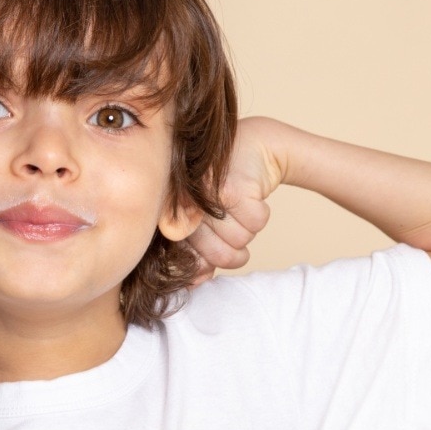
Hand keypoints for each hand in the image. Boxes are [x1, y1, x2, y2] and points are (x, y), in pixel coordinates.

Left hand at [185, 117, 286, 285]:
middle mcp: (183, 203)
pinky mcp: (232, 188)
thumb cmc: (224, 188)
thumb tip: (193, 284)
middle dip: (234, 246)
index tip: (211, 246)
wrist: (252, 145)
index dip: (206, 262)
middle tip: (230, 223)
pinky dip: (260, 212)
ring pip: (241, 240)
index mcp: (170, 213)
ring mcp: (207, 195)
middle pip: (220, 256)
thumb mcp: (204, 220)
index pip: (190, 261)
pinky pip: (256, 223)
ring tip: (237, 205)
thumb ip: (196, 252)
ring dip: (248, 227)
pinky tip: (250, 194)